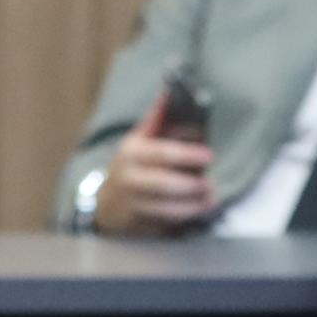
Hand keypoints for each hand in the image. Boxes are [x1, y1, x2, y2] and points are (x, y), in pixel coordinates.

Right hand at [90, 110, 215, 236]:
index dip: (187, 154)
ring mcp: (131, 204)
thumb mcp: (139, 139)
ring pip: (165, 208)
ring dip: (191, 206)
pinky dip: (183, 219)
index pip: (162, 153)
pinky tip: (198, 211)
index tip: (209, 155)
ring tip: (209, 199)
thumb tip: (169, 92)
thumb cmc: (131, 165)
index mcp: (131, 153)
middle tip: (210, 184)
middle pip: (163, 184)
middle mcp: (128, 179)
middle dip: (190, 185)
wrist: (107, 202)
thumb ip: (157, 119)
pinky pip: (164, 224)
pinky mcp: (137, 224)